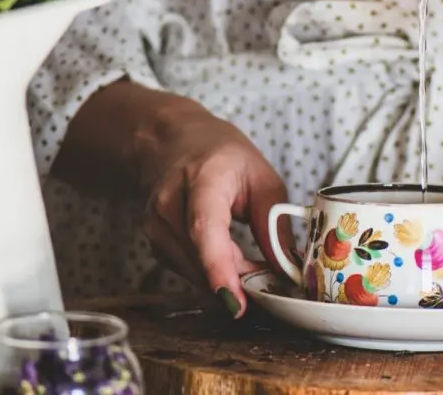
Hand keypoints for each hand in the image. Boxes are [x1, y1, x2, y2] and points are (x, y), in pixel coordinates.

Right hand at [138, 103, 293, 317]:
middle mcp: (168, 204)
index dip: (219, 268)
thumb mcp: (262, 178)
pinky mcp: (154, 243)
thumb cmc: (221, 155)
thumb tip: (288, 269)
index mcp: (201, 179)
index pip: (203, 228)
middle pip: (198, 258)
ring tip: (255, 273)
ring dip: (226, 280)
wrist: (171, 141)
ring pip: (192, 271)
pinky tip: (232, 269)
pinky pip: (187, 270)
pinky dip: (212, 275)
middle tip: (269, 290)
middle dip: (236, 282)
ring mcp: (155, 226)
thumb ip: (274, 224)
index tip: (236, 301)